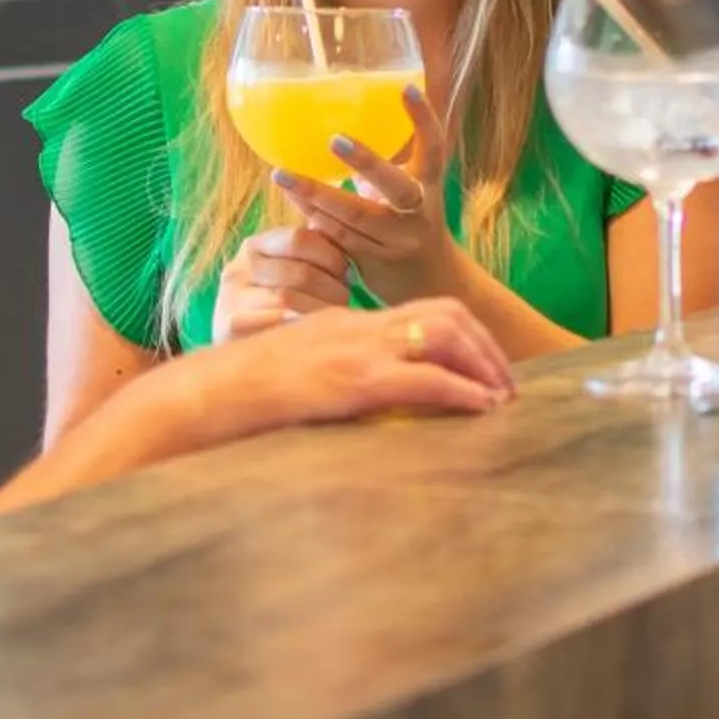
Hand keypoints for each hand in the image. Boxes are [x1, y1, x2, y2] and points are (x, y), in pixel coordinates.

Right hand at [195, 298, 515, 432]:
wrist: (211, 392)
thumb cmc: (245, 390)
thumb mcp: (299, 370)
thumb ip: (334, 372)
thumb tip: (366, 397)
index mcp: (347, 322)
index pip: (421, 310)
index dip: (463, 332)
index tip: (482, 362)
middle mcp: (358, 325)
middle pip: (443, 313)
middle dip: (484, 345)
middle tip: (506, 382)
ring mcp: (358, 349)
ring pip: (444, 336)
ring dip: (483, 364)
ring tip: (503, 396)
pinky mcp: (356, 380)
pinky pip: (425, 378)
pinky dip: (462, 390)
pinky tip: (481, 407)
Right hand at [211, 224, 350, 343]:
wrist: (234, 358)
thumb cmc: (273, 307)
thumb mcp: (286, 272)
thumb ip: (310, 251)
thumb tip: (333, 227)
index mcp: (255, 246)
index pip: (299, 238)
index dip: (330, 255)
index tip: (344, 273)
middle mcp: (239, 268)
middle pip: (300, 272)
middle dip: (331, 287)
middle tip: (343, 300)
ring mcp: (230, 298)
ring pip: (288, 299)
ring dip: (319, 310)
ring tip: (330, 318)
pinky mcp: (227, 327)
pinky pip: (269, 323)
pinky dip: (293, 326)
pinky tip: (306, 331)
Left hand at [273, 83, 464, 306]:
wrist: (432, 285)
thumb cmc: (411, 222)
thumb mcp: (410, 192)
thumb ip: (384, 167)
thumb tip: (339, 124)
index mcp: (429, 188)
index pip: (434, 149)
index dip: (424, 119)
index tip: (408, 88)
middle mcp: (418, 214)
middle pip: (396, 187)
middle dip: (366, 163)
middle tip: (335, 139)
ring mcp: (396, 242)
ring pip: (355, 217)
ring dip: (316, 194)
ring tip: (282, 174)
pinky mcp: (373, 263)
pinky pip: (337, 238)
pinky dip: (313, 217)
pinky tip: (292, 199)